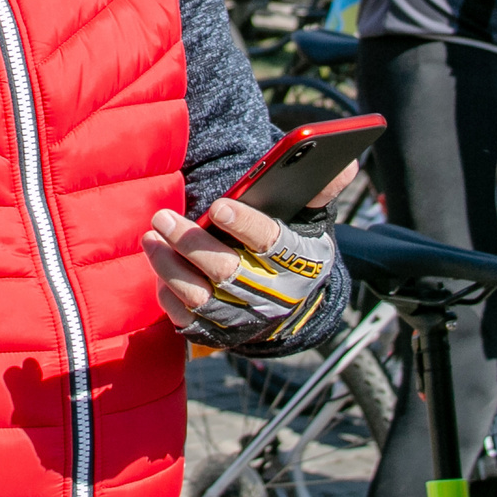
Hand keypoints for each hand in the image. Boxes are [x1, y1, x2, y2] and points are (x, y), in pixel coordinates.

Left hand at [141, 164, 354, 341]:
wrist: (292, 305)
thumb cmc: (295, 249)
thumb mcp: (313, 220)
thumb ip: (321, 189)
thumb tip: (344, 163)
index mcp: (297, 262)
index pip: (271, 244)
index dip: (246, 225)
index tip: (219, 206)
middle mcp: (271, 295)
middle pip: (227, 272)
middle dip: (192, 243)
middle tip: (162, 217)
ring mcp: (243, 318)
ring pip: (200, 297)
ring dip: (170, 267)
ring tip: (151, 238)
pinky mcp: (218, 333)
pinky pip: (187, 320)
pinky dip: (168, 295)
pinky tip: (158, 266)